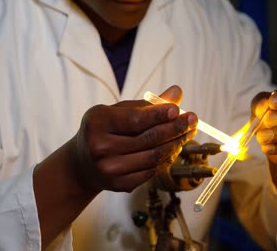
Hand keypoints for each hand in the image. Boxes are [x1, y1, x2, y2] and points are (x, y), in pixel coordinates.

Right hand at [73, 86, 197, 192]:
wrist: (82, 163)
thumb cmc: (105, 130)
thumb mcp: (119, 112)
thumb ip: (147, 104)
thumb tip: (177, 92)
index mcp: (98, 122)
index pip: (136, 119)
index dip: (160, 115)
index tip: (179, 110)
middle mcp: (100, 147)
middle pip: (148, 139)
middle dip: (175, 129)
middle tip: (193, 120)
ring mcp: (109, 169)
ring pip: (153, 157)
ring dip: (175, 144)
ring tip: (187, 133)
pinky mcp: (119, 185)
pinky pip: (151, 171)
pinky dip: (166, 159)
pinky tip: (174, 148)